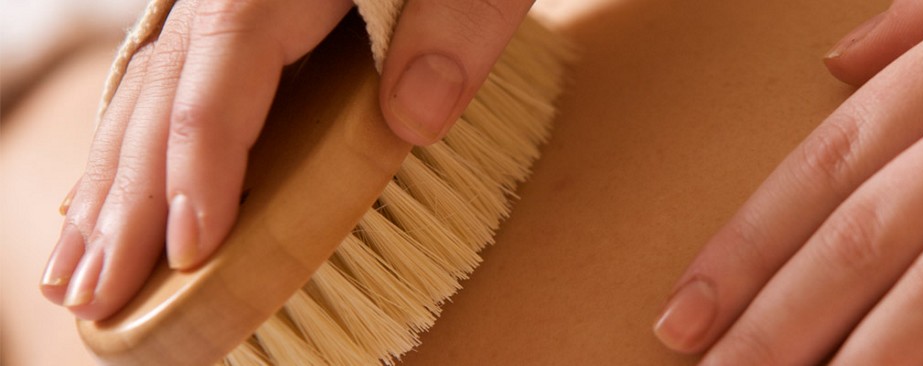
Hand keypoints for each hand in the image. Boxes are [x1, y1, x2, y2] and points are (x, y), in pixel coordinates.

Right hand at [40, 0, 533, 320]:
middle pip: (160, 101)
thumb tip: (415, 119)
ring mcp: (214, 6)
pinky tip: (101, 199)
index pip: (219, 84)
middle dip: (125, 204)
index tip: (192, 249)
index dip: (201, 170)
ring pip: (142, 98)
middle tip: (96, 296)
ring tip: (74, 274)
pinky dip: (125, 152)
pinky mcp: (226, 22)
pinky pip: (159, 89)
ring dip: (108, 188)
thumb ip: (454, 33)